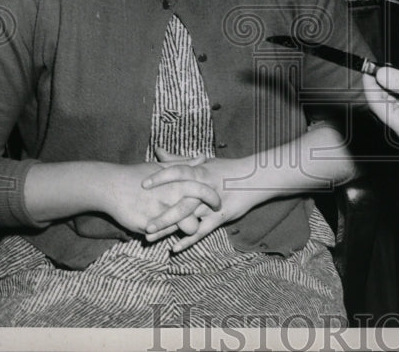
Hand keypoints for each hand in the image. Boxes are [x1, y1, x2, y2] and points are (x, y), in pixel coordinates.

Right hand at [97, 162, 220, 236]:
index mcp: (176, 182)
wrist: (110, 187)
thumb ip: (184, 164)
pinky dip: (166, 234)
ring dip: (185, 229)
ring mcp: (159, 213)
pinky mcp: (147, 226)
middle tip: (203, 220)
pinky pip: (165, 236)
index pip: (202, 190)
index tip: (218, 202)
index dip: (213, 197)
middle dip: (203, 219)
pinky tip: (164, 232)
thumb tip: (203, 157)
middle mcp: (170, 198)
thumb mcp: (162, 167)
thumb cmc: (137, 175)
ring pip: (185, 228)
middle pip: (197, 213)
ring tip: (182, 226)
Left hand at [141, 148, 258, 251]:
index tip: (143, 185)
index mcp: (200, 172)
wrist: (256, 179)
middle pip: (180, 201)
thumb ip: (178, 159)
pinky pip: (203, 230)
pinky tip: (175, 247)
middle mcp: (204, 188)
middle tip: (142, 222)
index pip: (178, 172)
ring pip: (188, 218)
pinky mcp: (220, 217)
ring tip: (150, 238)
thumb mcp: (204, 163)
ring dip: (169, 228)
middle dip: (161, 213)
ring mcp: (212, 204)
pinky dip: (189, 239)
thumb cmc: (226, 169)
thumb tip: (158, 150)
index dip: (161, 178)